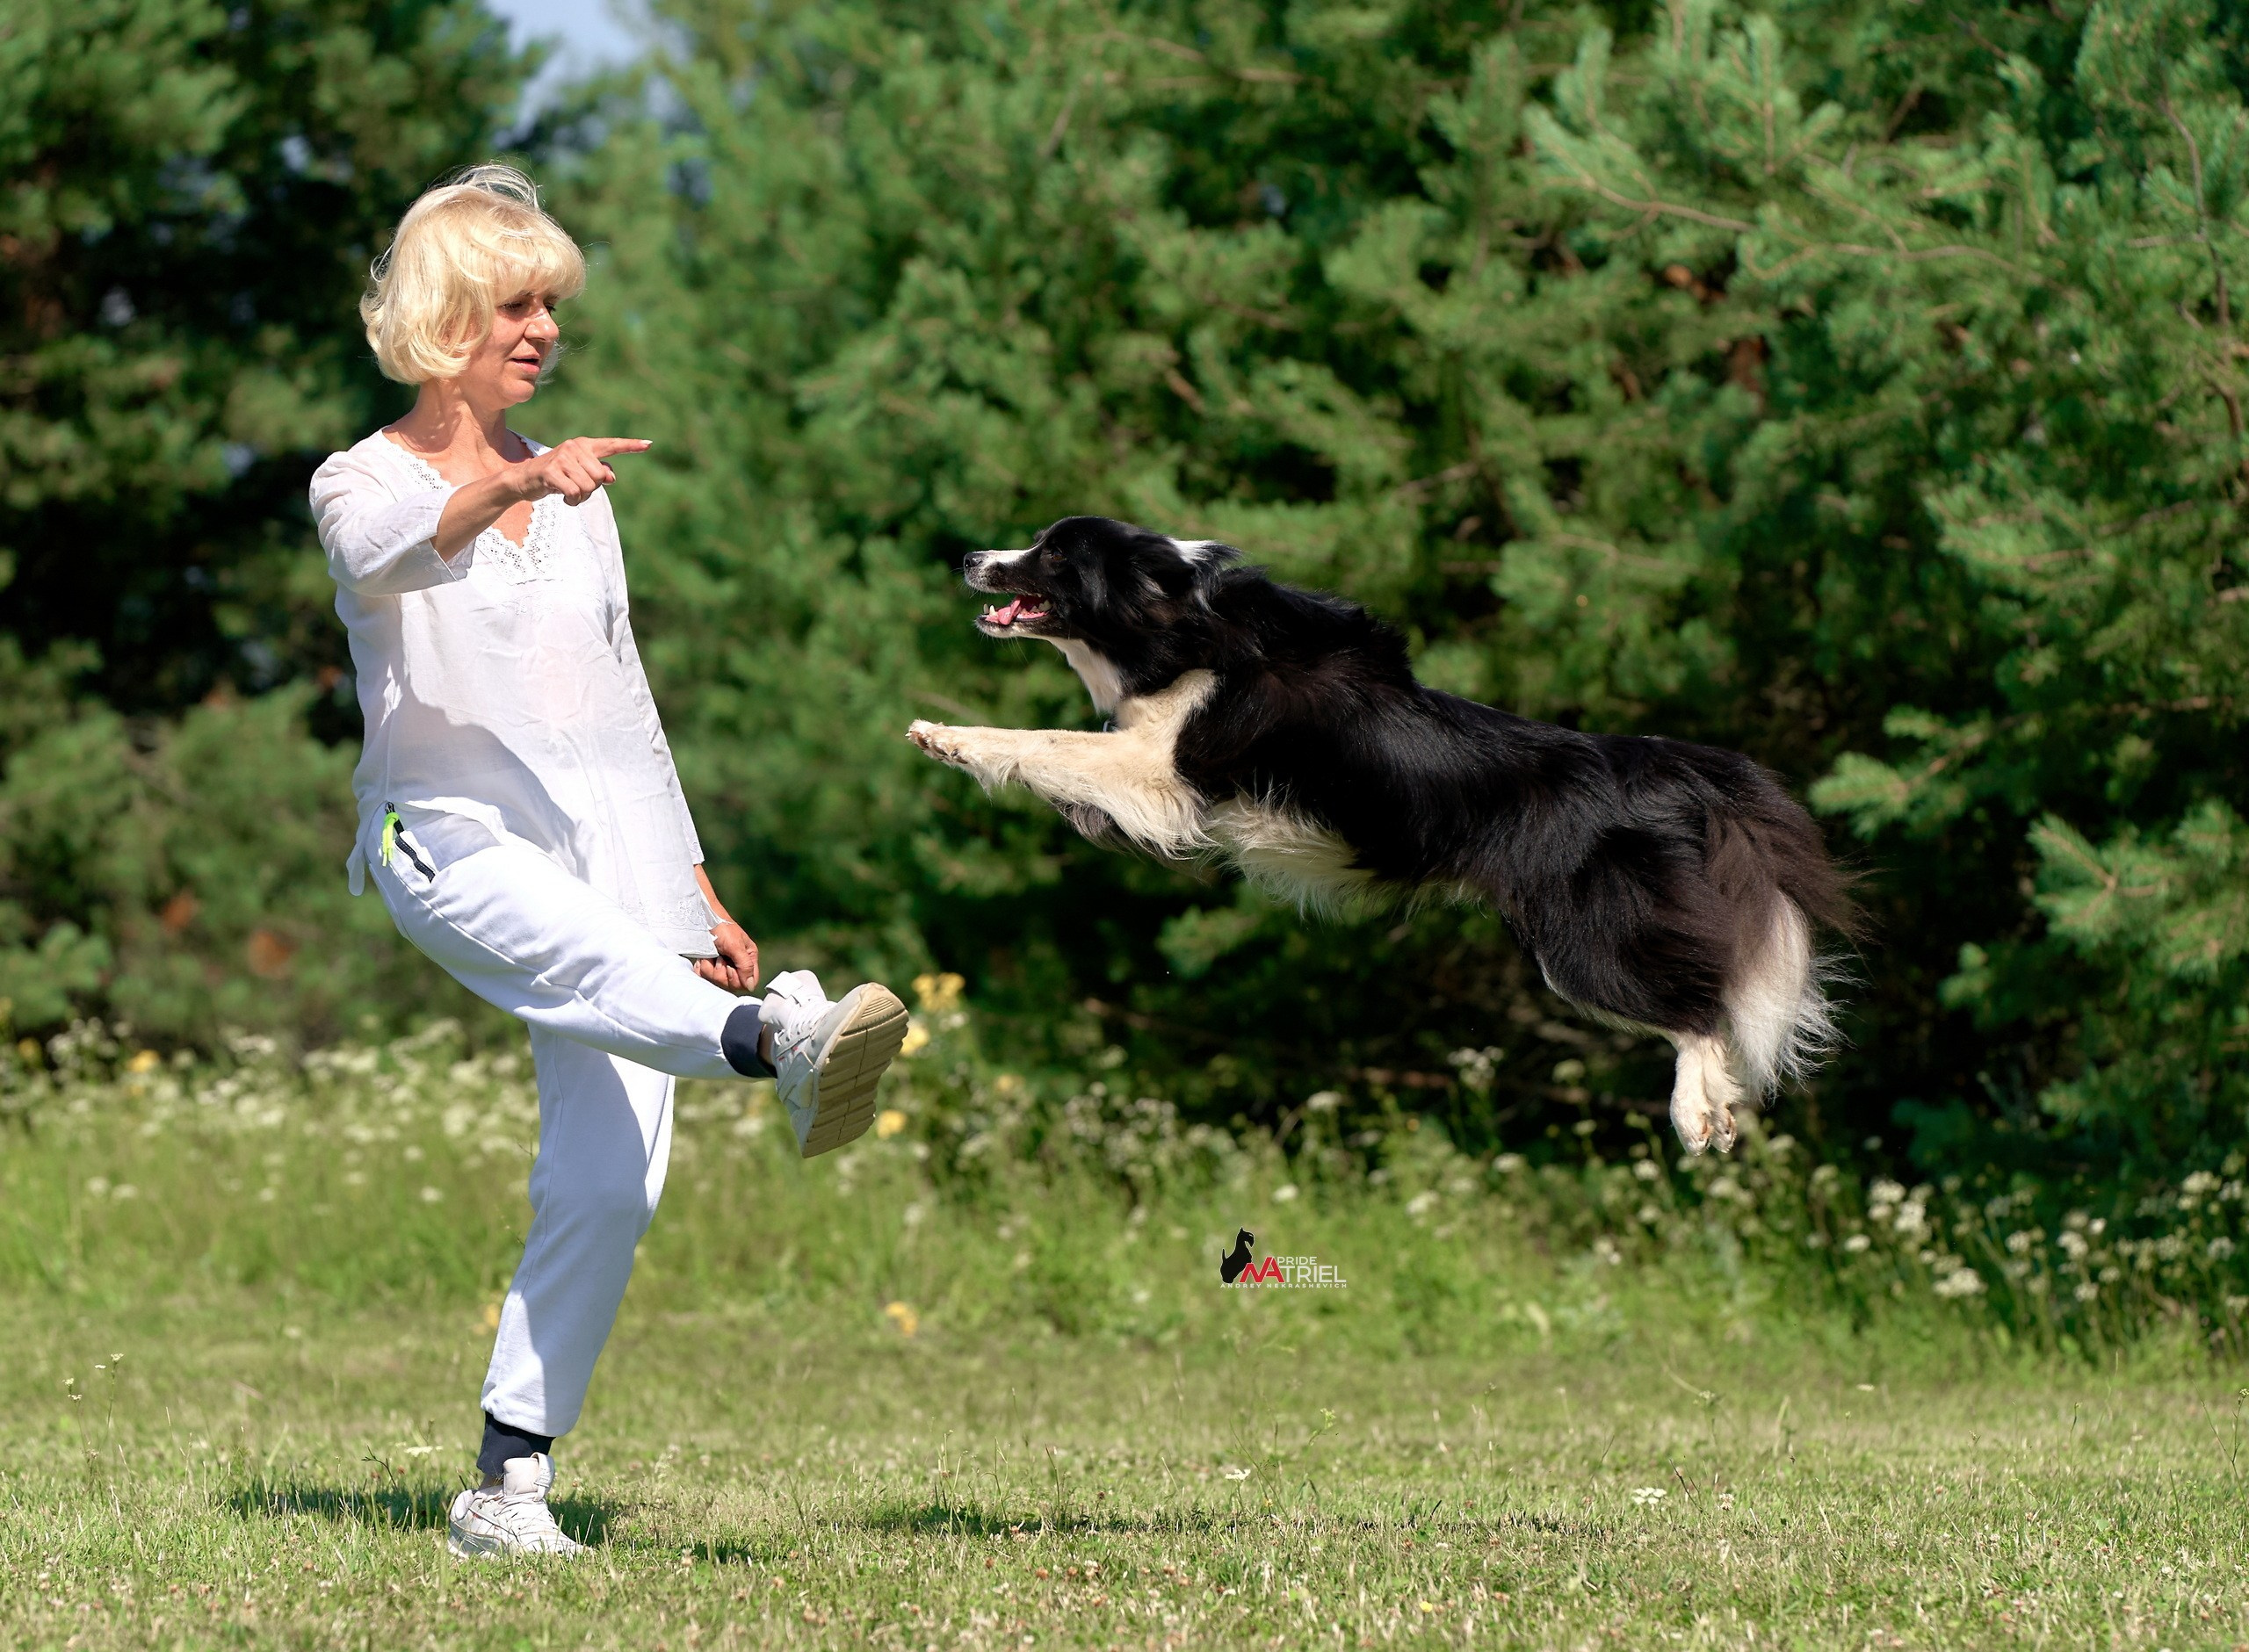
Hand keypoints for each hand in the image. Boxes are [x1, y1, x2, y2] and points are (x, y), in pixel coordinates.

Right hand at [509, 436, 651, 506]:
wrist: (524, 479)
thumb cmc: (557, 476)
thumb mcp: (579, 473)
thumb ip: (598, 472)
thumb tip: (611, 477)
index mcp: (584, 445)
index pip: (611, 445)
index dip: (631, 446)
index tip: (649, 444)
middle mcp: (574, 447)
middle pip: (600, 477)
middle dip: (591, 488)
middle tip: (575, 486)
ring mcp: (562, 458)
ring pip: (589, 487)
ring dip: (580, 497)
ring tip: (567, 491)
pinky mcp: (551, 471)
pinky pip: (574, 493)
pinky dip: (571, 501)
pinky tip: (561, 496)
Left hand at [694, 920, 759, 992]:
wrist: (701, 918)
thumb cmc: (722, 928)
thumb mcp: (735, 946)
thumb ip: (745, 966)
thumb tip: (751, 986)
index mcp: (748, 958)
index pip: (750, 981)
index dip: (739, 980)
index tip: (730, 968)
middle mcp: (736, 964)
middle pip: (732, 985)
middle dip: (722, 973)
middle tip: (719, 958)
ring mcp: (721, 966)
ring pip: (716, 982)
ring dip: (709, 968)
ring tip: (709, 956)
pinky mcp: (709, 966)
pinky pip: (705, 977)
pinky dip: (701, 968)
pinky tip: (702, 959)